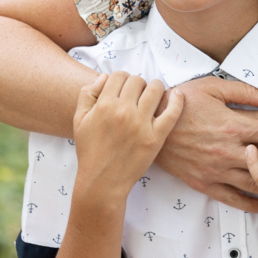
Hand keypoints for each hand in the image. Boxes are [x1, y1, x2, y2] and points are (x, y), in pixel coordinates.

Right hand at [73, 72, 183, 198]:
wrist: (102, 181)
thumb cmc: (90, 151)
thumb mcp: (79, 120)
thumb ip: (87, 94)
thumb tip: (104, 76)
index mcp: (104, 105)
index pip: (120, 76)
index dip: (122, 79)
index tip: (125, 89)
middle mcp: (123, 111)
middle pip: (138, 81)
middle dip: (138, 85)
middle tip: (138, 95)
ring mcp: (141, 124)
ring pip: (155, 89)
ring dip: (155, 88)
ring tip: (154, 95)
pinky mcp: (156, 137)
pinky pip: (172, 112)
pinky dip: (177, 100)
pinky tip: (177, 95)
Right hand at [153, 76, 257, 210]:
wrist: (148, 123)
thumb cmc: (182, 101)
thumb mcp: (213, 88)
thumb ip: (247, 92)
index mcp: (233, 125)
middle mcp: (228, 151)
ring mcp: (217, 170)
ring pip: (256, 182)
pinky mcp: (205, 183)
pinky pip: (233, 198)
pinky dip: (253, 204)